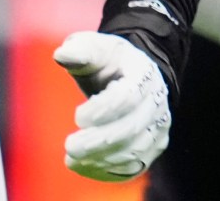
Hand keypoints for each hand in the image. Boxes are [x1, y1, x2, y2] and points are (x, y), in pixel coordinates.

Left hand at [54, 29, 172, 180]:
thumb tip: (62, 54)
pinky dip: (107, 172)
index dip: (102, 110)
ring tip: (72, 158)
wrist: (133, 76)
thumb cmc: (110, 62)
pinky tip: (84, 167)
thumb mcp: (96, 48)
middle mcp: (157, 101)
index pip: (128, 97)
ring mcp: (157, 127)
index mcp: (143, 73)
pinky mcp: (151, 148)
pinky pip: (132, 168)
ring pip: (134, 152)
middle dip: (98, 141)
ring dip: (101, 159)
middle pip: (131, 128)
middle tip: (70, 146)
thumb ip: (80, 50)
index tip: (77, 116)